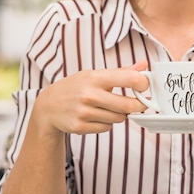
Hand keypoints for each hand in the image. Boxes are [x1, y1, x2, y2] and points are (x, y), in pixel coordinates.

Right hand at [33, 61, 148, 135]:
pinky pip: (107, 128)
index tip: (145, 86)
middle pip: (128, 105)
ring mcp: (83, 112)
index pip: (129, 78)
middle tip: (140, 103)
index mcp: (95, 77)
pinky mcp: (80, 127)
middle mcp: (89, 94)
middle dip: (138, 105)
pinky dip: (107, 124)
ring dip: (120, 114)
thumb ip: (121, 71)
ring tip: (110, 107)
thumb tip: (144, 64)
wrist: (48, 106)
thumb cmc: (76, 87)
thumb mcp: (95, 74)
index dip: (143, 83)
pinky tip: (97, 116)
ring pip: (119, 118)